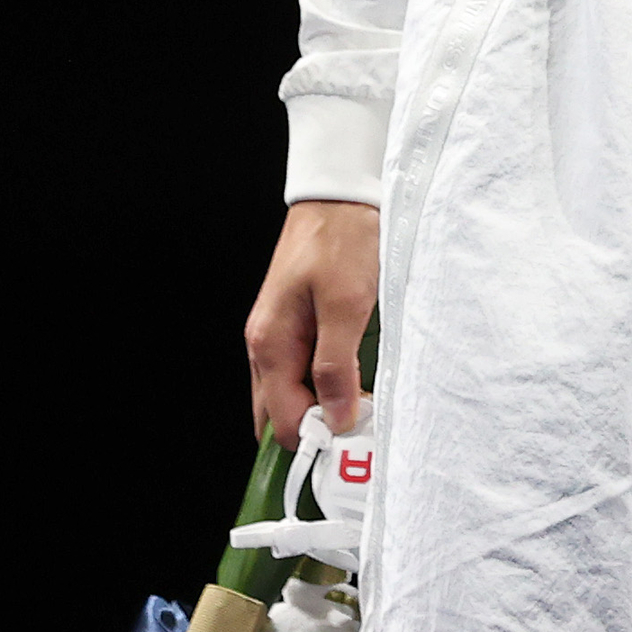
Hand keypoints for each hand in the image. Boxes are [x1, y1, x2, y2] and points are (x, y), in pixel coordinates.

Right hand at [243, 199, 378, 441]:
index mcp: (270, 344)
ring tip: (366, 402)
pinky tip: (356, 377)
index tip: (357, 438)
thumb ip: (337, 366)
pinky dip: (327, 383)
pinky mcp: (296, 325)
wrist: (340, 193)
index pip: (282, 421)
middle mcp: (266, 345)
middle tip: (361, 428)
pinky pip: (304, 371)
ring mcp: (279, 335)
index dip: (318, 438)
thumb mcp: (347, 304)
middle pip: (279, 415)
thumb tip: (336, 418)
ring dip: (324, 406)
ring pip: (292, 395)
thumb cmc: (342, 238)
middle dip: (317, 430)